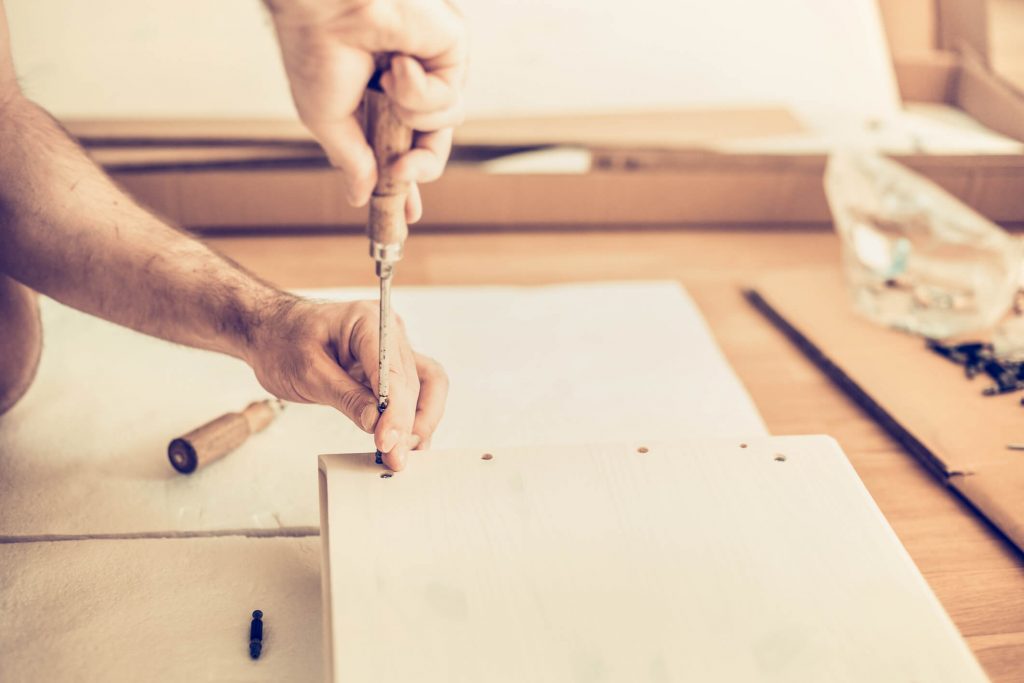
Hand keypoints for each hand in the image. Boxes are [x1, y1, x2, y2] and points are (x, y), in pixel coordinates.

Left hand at [246, 296, 447, 469]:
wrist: (272, 332)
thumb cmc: (283, 341)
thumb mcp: (307, 372)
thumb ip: (345, 397)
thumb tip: (377, 423)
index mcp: (368, 320)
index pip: (394, 371)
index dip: (397, 411)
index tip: (388, 442)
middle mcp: (389, 331)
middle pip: (418, 380)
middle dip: (409, 423)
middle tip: (395, 458)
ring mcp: (392, 348)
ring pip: (428, 385)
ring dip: (421, 420)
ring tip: (405, 452)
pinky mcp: (389, 368)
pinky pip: (414, 391)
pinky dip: (412, 417)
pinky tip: (403, 441)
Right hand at [266, 0, 466, 222]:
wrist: (324, 5)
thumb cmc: (315, 49)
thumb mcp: (327, 120)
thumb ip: (351, 160)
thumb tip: (358, 195)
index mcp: (376, 98)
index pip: (402, 146)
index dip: (407, 180)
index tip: (408, 213)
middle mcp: (408, 83)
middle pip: (432, 142)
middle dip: (420, 165)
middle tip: (402, 172)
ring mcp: (432, 66)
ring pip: (444, 124)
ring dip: (412, 114)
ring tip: (385, 82)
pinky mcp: (453, 50)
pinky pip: (449, 99)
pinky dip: (419, 90)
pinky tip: (397, 63)